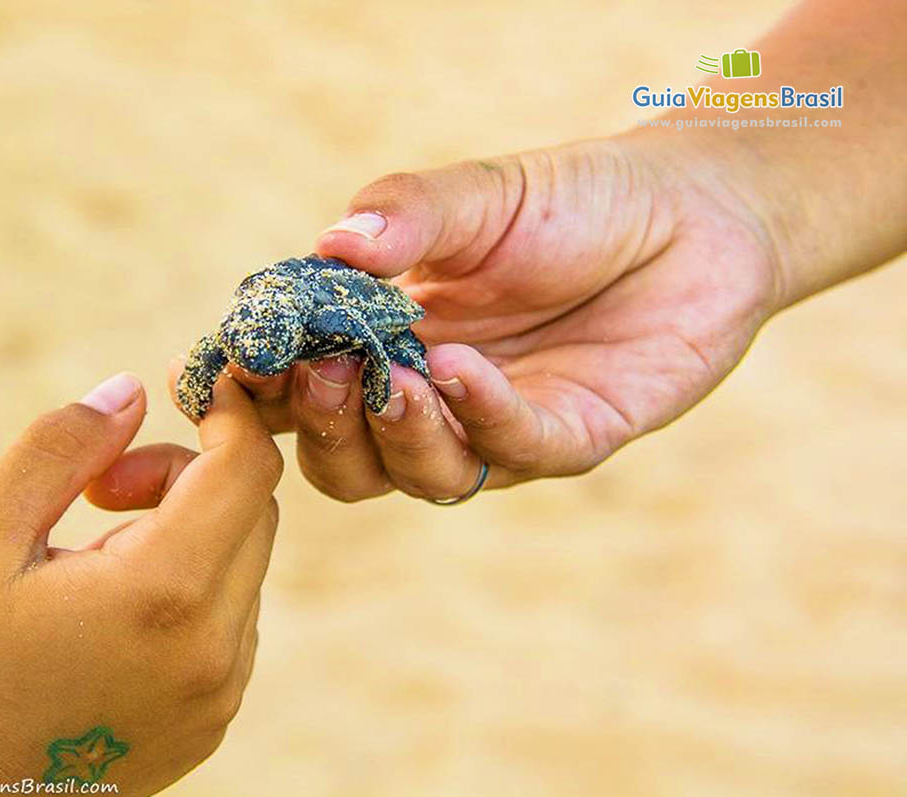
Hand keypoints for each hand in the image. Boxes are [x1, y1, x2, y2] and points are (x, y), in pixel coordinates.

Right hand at [0, 373, 280, 796]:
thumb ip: (62, 448)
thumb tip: (130, 391)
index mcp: (162, 594)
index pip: (245, 470)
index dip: (226, 414)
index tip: (184, 390)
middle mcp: (213, 649)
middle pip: (253, 512)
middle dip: (188, 473)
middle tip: (101, 492)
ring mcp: (220, 693)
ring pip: (245, 565)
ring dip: (189, 532)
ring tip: (95, 556)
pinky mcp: (212, 720)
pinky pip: (233, 620)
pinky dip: (193, 586)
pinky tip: (115, 608)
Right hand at [173, 136, 781, 500]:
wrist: (696, 212)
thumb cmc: (572, 202)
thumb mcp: (475, 198)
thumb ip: (404, 219)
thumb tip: (329, 244)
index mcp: (386, 345)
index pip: (300, 390)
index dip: (258, 390)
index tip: (223, 368)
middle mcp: (431, 400)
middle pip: (345, 461)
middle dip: (320, 430)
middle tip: (315, 378)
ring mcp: (494, 428)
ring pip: (417, 475)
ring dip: (395, 435)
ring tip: (393, 379)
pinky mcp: (567, 440)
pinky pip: (511, 451)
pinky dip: (479, 415)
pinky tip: (462, 367)